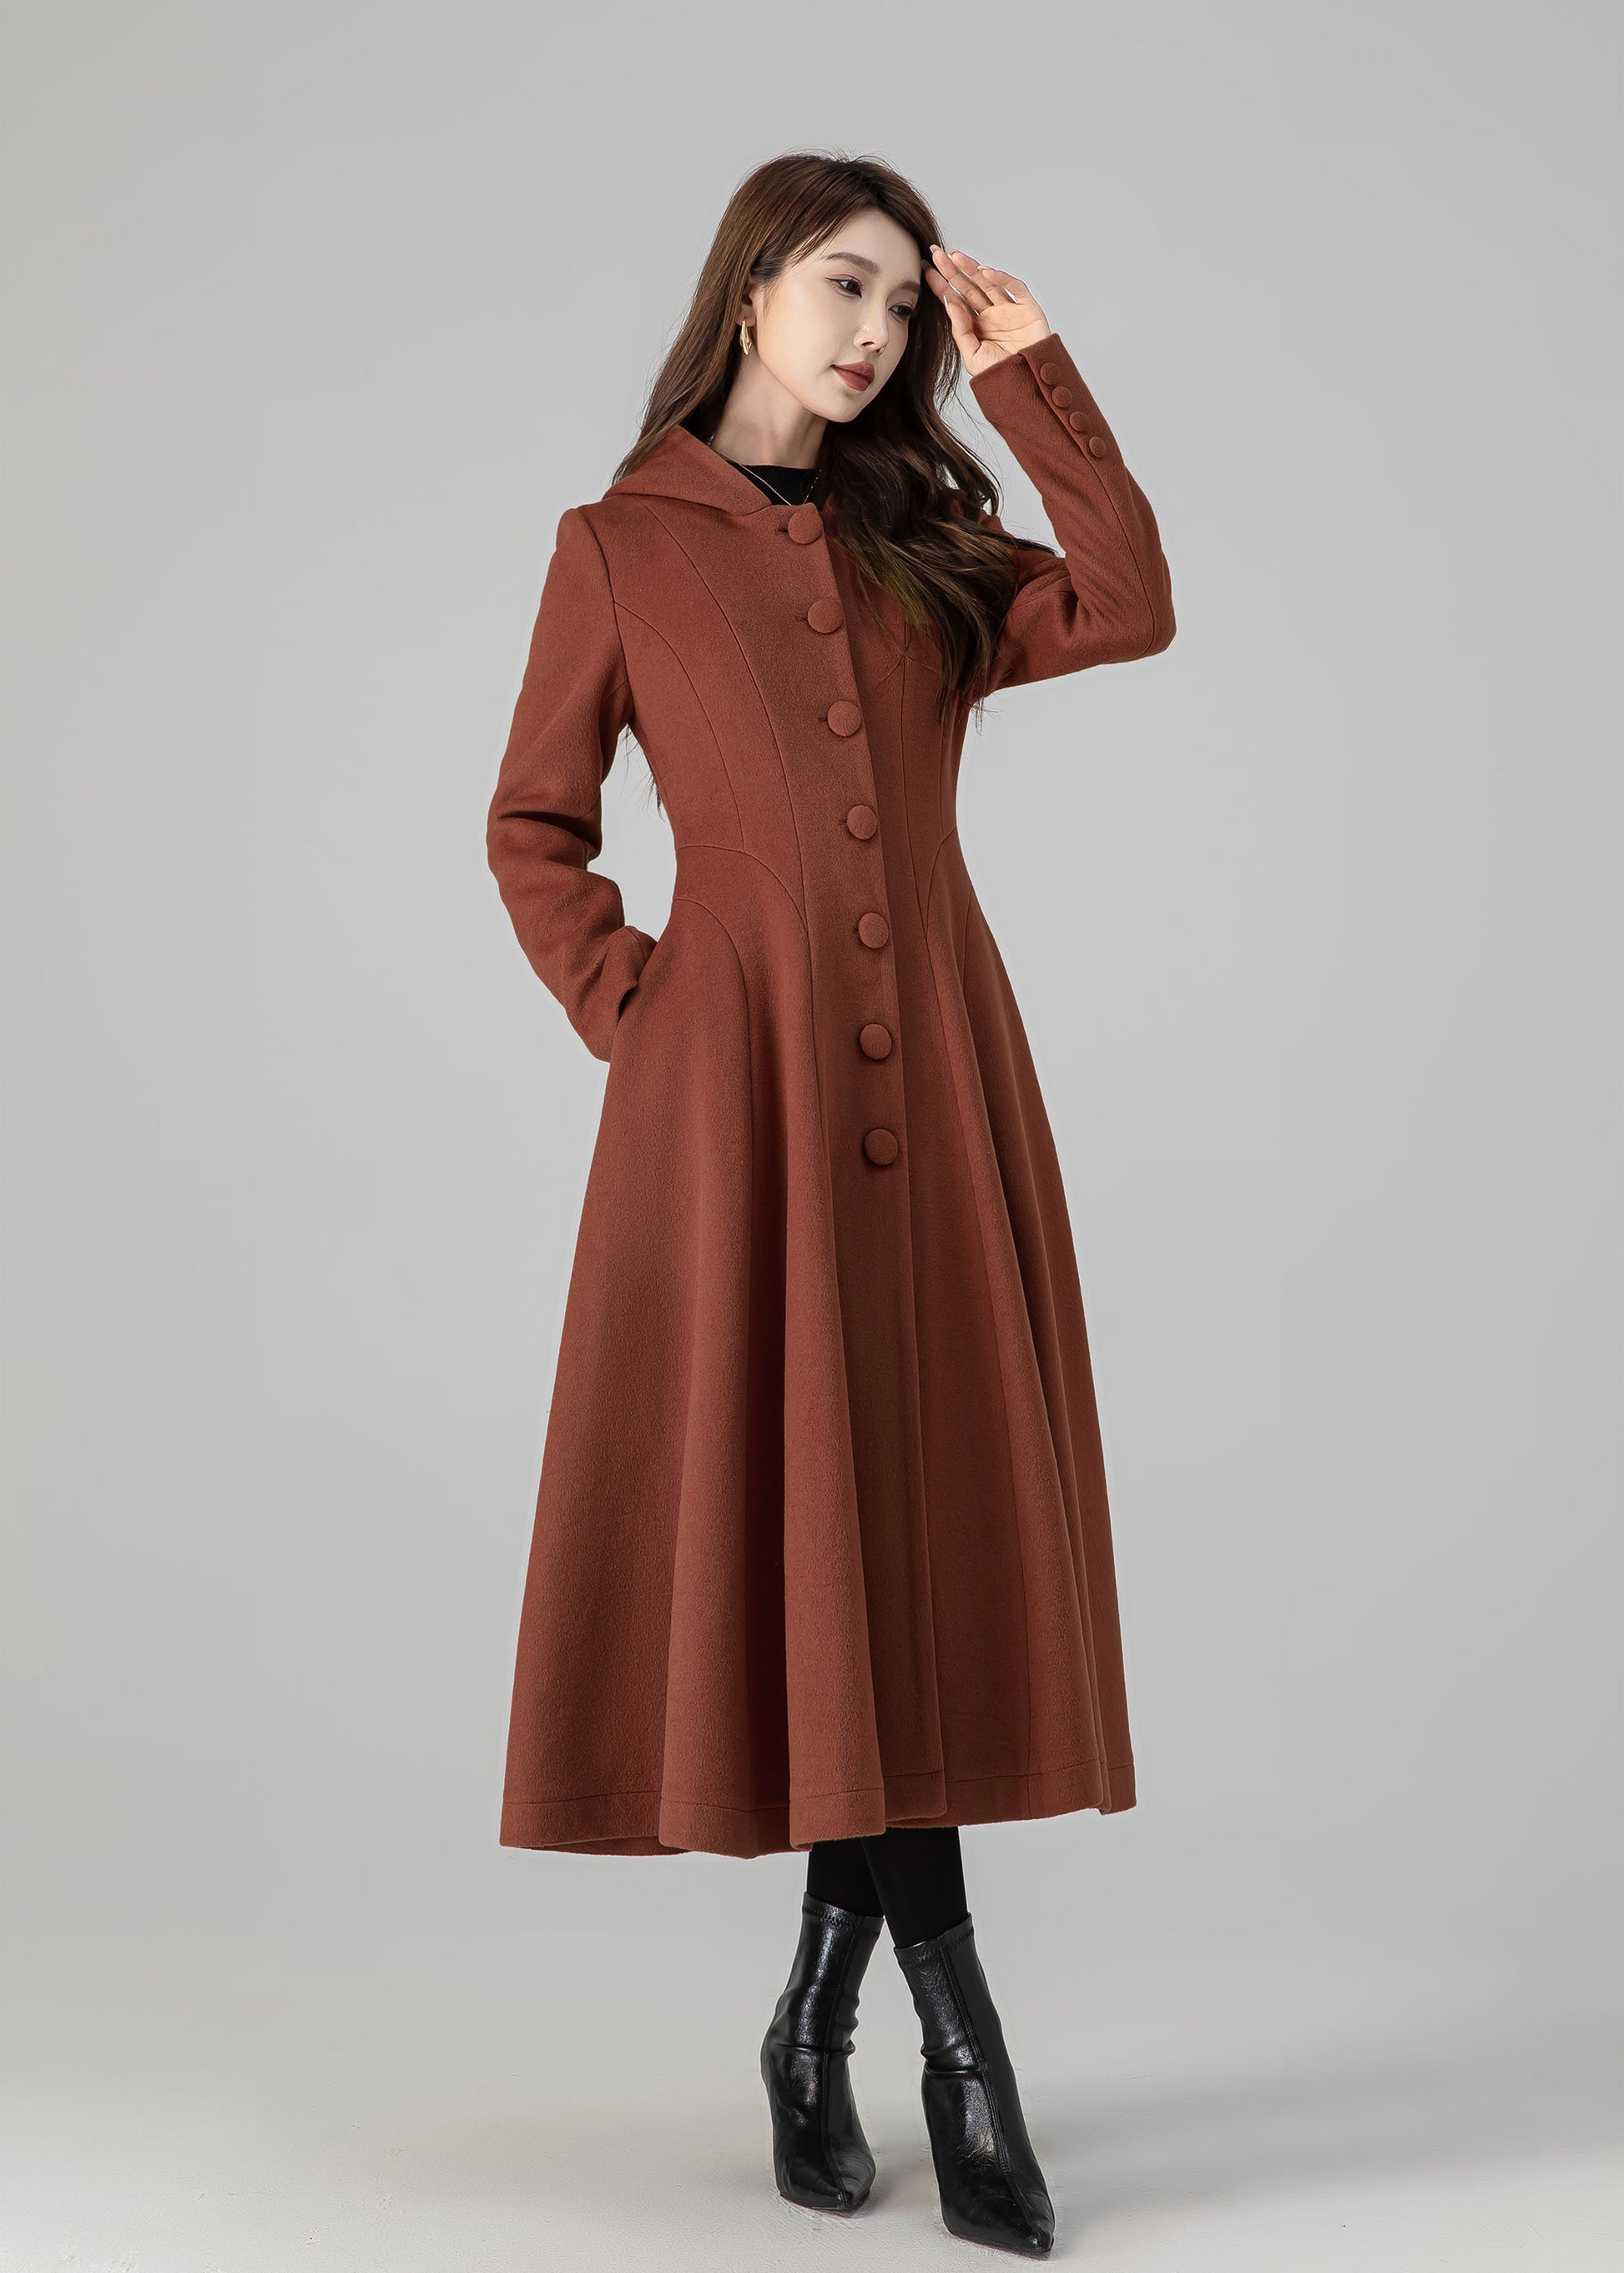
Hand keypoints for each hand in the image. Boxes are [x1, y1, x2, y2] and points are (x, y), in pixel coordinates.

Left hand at [925, 245, 1051, 376]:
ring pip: (989, 283)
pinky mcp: (1028, 309)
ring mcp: (1009, 310)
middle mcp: (992, 315)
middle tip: (937, 255)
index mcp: (977, 326)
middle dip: (953, 271)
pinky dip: (1002, 279)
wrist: (1028, 389)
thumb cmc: (1002, 376)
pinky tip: (985, 272)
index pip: (957, 301)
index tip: (927, 271)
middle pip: (969, 287)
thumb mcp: (974, 357)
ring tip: (955, 257)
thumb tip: (950, 304)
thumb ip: (961, 332)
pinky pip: (1015, 289)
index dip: (942, 286)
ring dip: (972, 269)